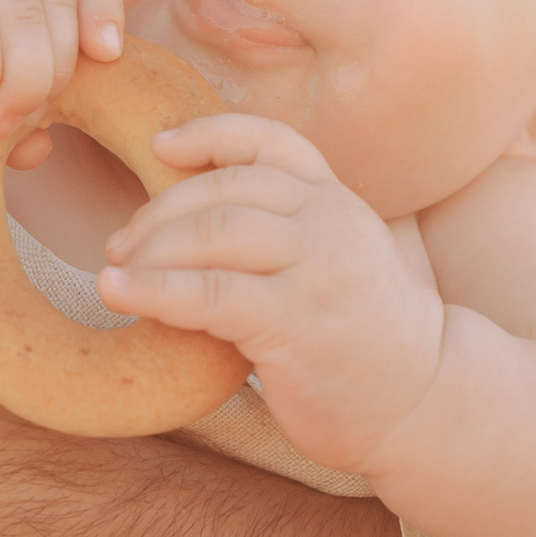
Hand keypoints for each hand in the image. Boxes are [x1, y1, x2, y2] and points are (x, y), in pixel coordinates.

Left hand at [96, 113, 446, 475]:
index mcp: (334, 200)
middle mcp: (329, 221)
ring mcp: (317, 268)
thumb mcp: (334, 260)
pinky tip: (119, 293)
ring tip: (112, 272)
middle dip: (158, 213)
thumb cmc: (360, 336)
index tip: (158, 145)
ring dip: (149, 250)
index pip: (267, 141)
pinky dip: (152, 289)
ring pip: (212, 233)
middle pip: (223, 189)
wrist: (423, 402)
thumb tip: (184, 223)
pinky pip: (208, 293)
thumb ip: (282, 230)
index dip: (207, 134)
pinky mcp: (296, 320)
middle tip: (120, 244)